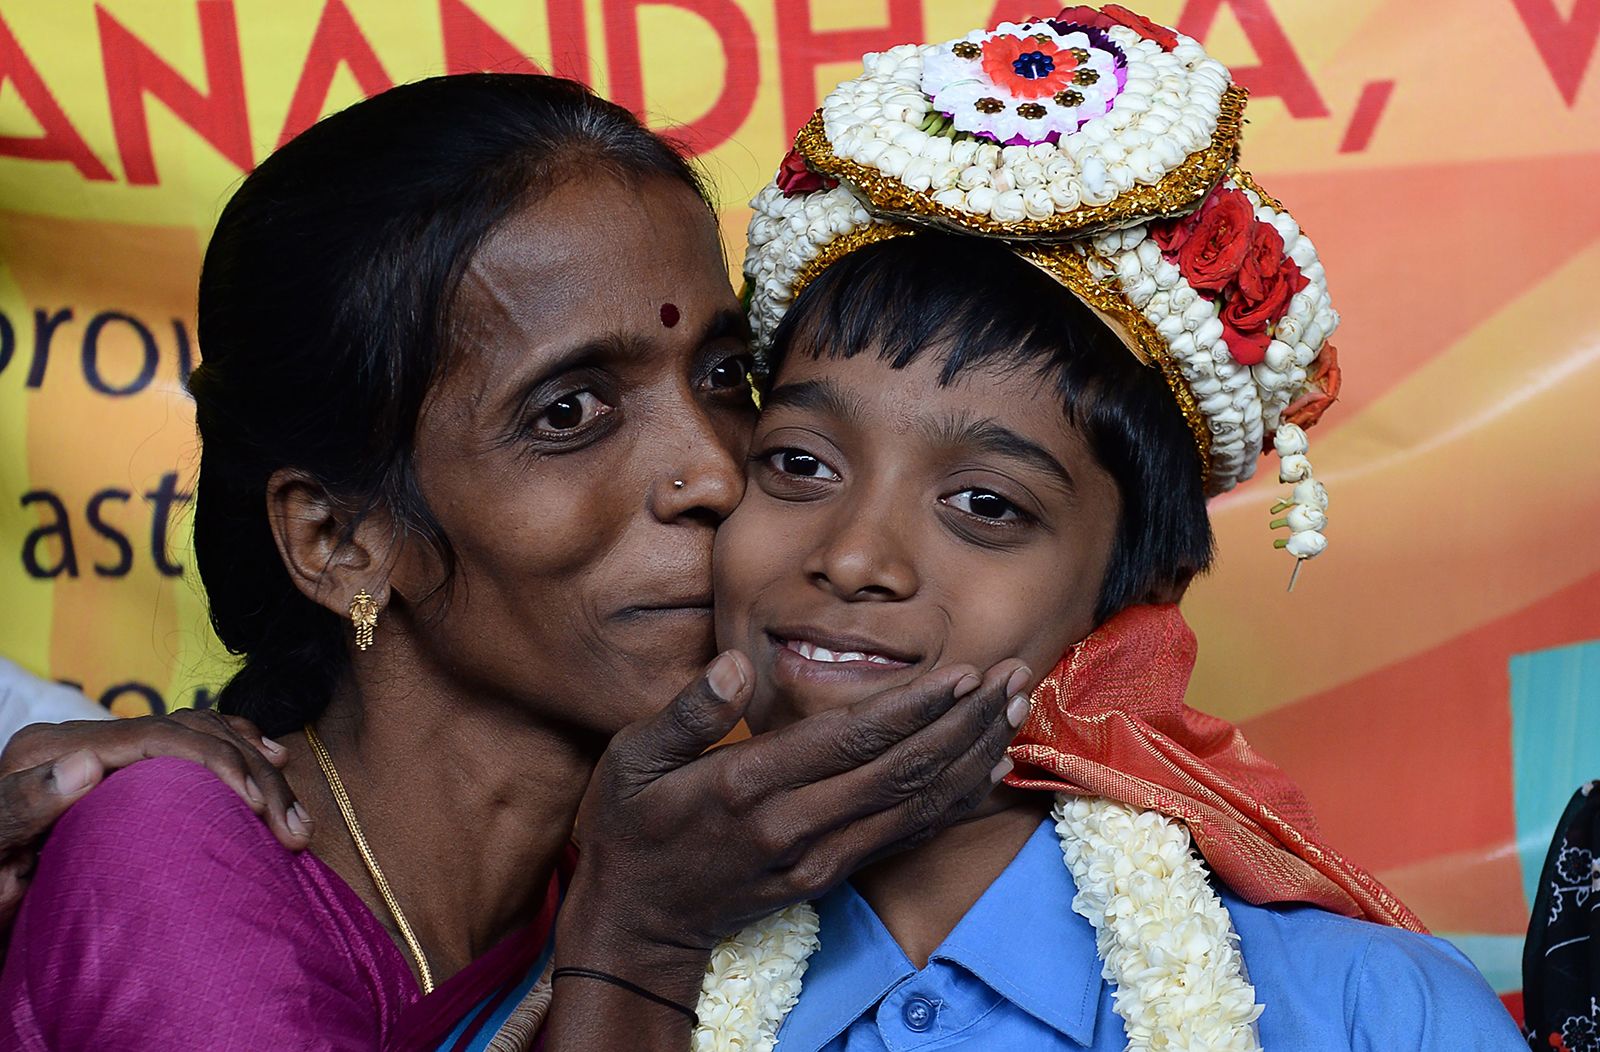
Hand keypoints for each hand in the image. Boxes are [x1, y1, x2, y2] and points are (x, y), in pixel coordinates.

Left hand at [0, 710, 309, 929]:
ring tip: (293, 815)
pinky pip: (188, 737)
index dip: (214, 762)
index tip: (256, 805)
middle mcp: (78, 740)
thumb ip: (22, 808)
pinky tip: (270, 758)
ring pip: (198, 732)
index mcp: (48, 751)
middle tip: (293, 829)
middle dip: (251, 773)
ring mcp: (100, 748)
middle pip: (187, 732)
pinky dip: (235, 745)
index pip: (152, 736)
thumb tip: (86, 762)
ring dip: (256, 767)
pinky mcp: (117, 766)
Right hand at [553, 651, 1029, 1007]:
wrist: (636, 924)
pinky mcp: (832, 875)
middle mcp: (796, 826)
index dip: (914, 707)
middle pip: (900, 771)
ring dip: (970, 756)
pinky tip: (985, 768)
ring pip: (914, 804)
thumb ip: (688, 711)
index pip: (849, 742)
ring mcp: (820, 858)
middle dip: (964, 722)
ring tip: (1013, 708)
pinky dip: (954, 800)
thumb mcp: (631, 759)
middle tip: (1012, 673)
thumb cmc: (629, 829)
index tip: (964, 673)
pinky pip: (906, 834)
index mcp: (748, 788)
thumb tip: (736, 663)